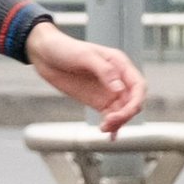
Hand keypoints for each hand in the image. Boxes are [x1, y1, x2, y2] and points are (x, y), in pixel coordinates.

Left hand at [25, 22, 145, 135]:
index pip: (138, 86)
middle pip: (132, 102)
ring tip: (103, 128)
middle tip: (109, 122)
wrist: (45, 54)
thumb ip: (104, 71)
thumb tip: (119, 89)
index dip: (136, 101)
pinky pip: (110, 116)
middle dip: (125, 115)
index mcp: (119, 64)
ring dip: (118, 123)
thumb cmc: (65, 48)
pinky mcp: (97, 101)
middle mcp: (117, 79)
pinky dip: (112, 126)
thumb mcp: (84, 56)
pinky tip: (109, 135)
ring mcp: (108, 92)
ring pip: (122, 112)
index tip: (126, 112)